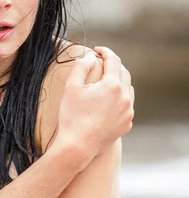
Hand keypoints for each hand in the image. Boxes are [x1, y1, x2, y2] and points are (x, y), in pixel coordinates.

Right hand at [55, 46, 133, 162]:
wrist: (77, 147)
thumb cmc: (72, 116)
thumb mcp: (71, 87)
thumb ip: (81, 66)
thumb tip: (90, 57)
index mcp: (112, 85)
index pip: (114, 60)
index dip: (105, 52)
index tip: (97, 50)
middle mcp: (125, 98)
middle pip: (124, 73)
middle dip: (113, 66)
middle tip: (100, 64)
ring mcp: (127, 112)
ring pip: (127, 90)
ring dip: (118, 82)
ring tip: (105, 82)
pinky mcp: (126, 124)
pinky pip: (126, 106)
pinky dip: (119, 99)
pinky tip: (108, 102)